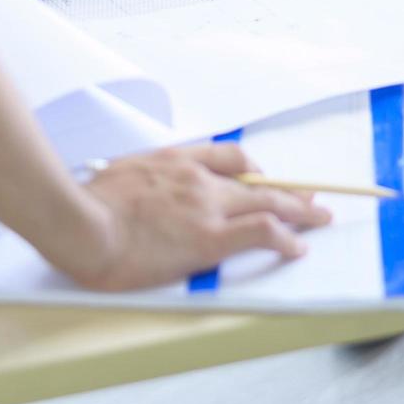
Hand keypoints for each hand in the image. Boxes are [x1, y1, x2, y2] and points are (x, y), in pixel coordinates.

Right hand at [61, 143, 332, 291]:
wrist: (84, 224)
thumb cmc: (89, 205)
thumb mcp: (121, 174)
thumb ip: (145, 179)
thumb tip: (147, 190)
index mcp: (175, 161)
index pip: (227, 157)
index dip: (253, 169)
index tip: (263, 178)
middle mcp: (198, 178)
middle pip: (256, 180)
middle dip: (288, 189)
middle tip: (311, 196)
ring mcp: (207, 207)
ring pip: (268, 202)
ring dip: (300, 211)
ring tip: (320, 218)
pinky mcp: (210, 238)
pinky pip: (261, 232)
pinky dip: (286, 238)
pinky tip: (298, 246)